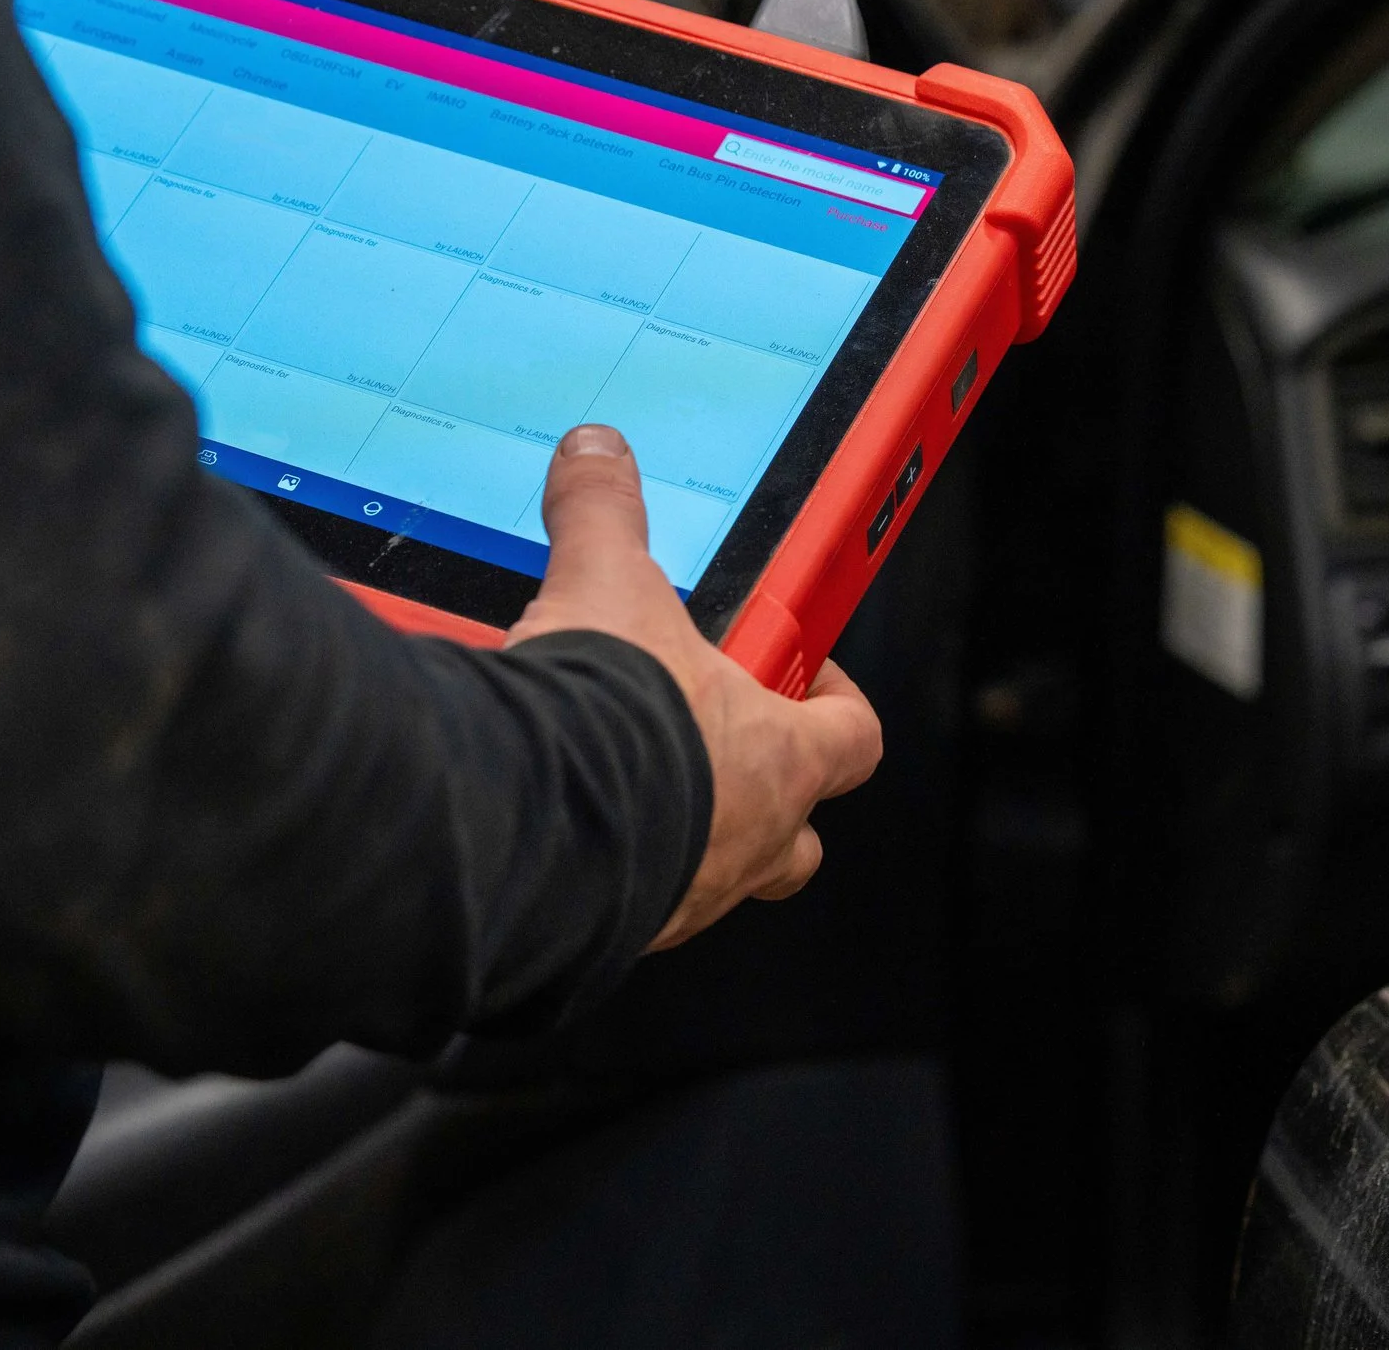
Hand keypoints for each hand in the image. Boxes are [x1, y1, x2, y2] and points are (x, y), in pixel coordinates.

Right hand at [506, 424, 883, 948]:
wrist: (533, 830)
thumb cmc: (613, 726)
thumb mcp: (608, 587)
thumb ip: (605, 515)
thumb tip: (597, 455)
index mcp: (781, 757)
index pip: (854, 737)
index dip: (839, 702)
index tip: (808, 675)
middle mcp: (750, 842)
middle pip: (798, 839)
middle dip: (768, 796)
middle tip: (714, 746)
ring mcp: (687, 898)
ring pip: (717, 880)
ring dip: (684, 836)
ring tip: (624, 785)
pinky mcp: (615, 934)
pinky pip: (633, 907)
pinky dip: (609, 872)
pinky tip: (561, 829)